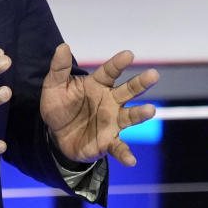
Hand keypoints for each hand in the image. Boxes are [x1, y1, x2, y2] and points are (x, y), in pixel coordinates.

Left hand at [40, 43, 158, 166]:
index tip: (128, 55)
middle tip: (153, 75)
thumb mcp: (54, 86)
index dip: (118, 63)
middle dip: (141, 83)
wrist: (56, 134)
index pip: (110, 71)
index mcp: (97, 84)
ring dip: (140, 114)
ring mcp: (112, 121)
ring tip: (150, 110)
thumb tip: (63, 46)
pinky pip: (119, 147)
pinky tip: (131, 160)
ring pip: (130, 116)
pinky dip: (126, 154)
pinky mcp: (108, 141)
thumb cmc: (59, 106)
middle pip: (128, 90)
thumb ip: (59, 68)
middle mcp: (110, 101)